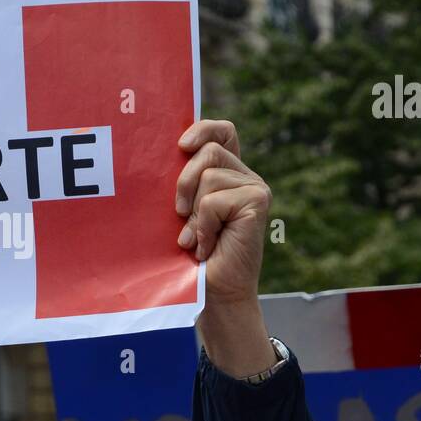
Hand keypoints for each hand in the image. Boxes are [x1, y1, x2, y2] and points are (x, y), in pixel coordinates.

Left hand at [174, 118, 270, 306]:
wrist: (213, 291)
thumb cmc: (191, 253)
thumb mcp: (182, 210)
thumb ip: (183, 182)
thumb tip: (163, 153)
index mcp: (229, 173)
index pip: (222, 132)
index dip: (203, 129)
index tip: (181, 146)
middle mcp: (246, 177)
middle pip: (209, 150)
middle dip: (183, 182)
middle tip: (180, 214)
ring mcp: (255, 188)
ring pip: (208, 176)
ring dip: (193, 212)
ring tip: (196, 237)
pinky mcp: (258, 202)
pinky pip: (213, 200)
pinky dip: (202, 225)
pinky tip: (207, 245)